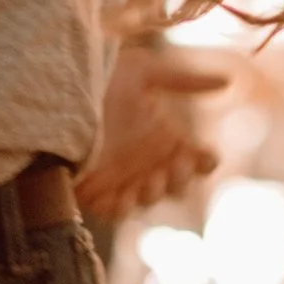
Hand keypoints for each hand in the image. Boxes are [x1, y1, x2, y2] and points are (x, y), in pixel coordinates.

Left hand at [78, 48, 227, 221]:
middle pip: (179, 184)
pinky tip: (118, 196)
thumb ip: (184, 80)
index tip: (202, 154)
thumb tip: (230, 81)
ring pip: (150, 199)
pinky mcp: (97, 190)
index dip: (204, 161)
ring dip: (152, 194)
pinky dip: (120, 208)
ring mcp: (124, 177)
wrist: (53, 93)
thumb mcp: (142, 72)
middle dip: (180, 179)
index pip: (198, 158)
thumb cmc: (99, 79)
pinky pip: (115, 210)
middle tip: (171, 167)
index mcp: (166, 136)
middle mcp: (150, 160)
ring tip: (145, 183)